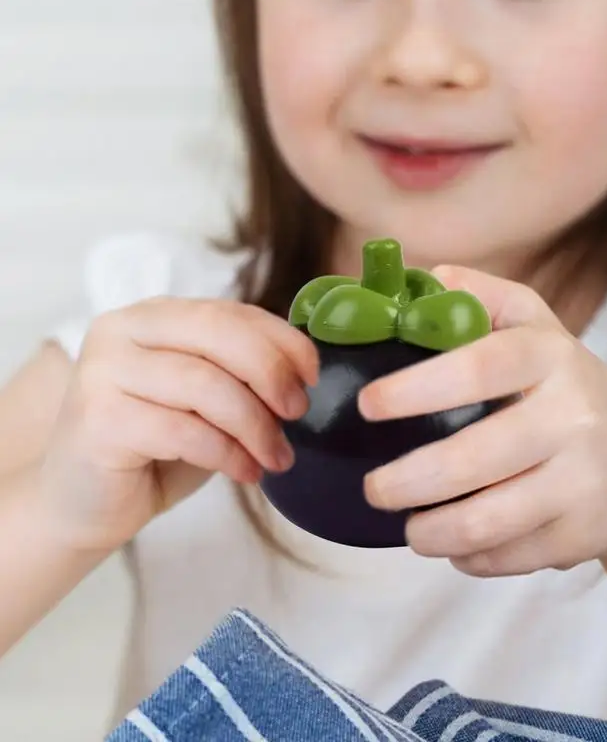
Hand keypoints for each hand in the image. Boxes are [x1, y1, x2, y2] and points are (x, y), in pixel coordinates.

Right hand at [38, 298, 317, 552]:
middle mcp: (122, 330)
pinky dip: (228, 454)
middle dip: (271, 375)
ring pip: (205, 385)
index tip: (312, 375)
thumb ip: (241, 373)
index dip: (282, 340)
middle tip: (298, 413)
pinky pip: (184, 431)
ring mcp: (103, 371)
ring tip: (277, 457)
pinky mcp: (98, 420)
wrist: (86, 502)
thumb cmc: (156, 446)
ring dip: (255, 426)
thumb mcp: (207, 399)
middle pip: (219, 335)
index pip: (230, 311)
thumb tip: (302, 369)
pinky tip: (246, 472)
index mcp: (154, 316)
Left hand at [359, 266, 606, 576]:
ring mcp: (585, 480)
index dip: (415, 388)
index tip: (367, 405)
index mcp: (551, 356)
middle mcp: (575, 416)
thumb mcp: (534, 327)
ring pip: (485, 522)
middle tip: (373, 489)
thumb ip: (481, 297)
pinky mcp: (586, 535)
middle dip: (404, 482)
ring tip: (408, 526)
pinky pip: (507, 557)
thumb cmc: (562, 389)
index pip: (478, 368)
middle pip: (472, 458)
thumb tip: (425, 279)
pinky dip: (469, 556)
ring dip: (428, 532)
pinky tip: (456, 542)